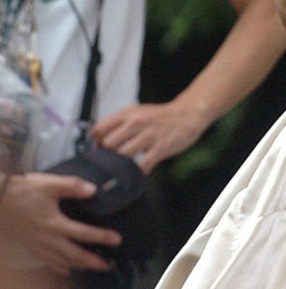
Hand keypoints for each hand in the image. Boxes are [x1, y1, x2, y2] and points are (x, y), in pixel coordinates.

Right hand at [0, 173, 121, 274]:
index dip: (102, 237)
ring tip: (93, 267)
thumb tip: (93, 190)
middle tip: (109, 265)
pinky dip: (60, 268)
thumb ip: (73, 186)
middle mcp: (48, 239)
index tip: (117, 240)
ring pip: (62, 262)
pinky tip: (66, 270)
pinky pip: (48, 263)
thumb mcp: (50, 183)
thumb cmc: (24, 190)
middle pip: (75, 256)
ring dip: (79, 267)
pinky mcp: (31, 247)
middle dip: (93, 262)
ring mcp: (38, 246)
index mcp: (55, 224)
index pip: (84, 234)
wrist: (1, 199)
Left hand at [91, 99, 207, 174]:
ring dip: (120, 167)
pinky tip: (136, 175)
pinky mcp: (160, 147)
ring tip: (120, 173)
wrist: (188, 114)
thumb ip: (119, 125)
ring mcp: (148, 135)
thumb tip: (98, 143)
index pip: (99, 129)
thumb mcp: (137, 113)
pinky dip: (136, 174)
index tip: (99, 152)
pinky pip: (142, 166)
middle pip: (108, 144)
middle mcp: (136, 122)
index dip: (95, 143)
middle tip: (110, 165)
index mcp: (127, 113)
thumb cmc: (159, 117)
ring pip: (122, 155)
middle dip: (106, 157)